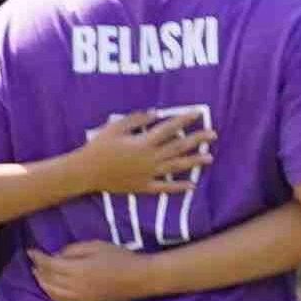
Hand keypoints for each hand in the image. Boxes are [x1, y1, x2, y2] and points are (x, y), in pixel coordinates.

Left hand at [30, 241, 156, 300]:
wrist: (139, 279)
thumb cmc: (120, 257)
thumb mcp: (96, 246)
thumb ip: (74, 250)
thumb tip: (57, 255)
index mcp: (77, 269)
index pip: (49, 264)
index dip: (37, 257)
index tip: (30, 251)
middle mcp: (75, 286)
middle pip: (48, 279)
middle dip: (38, 270)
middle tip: (34, 261)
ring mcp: (80, 297)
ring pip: (53, 293)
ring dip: (43, 283)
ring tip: (38, 274)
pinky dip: (52, 295)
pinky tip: (51, 289)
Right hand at [76, 108, 212, 196]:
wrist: (87, 172)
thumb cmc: (99, 147)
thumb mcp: (116, 128)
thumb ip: (137, 120)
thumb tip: (157, 113)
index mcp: (144, 142)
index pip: (170, 128)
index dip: (185, 120)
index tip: (198, 114)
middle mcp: (150, 158)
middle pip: (178, 147)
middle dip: (197, 140)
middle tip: (213, 134)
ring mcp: (148, 174)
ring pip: (176, 167)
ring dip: (194, 162)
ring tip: (210, 158)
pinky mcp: (143, 187)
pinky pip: (164, 188)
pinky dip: (178, 187)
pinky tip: (192, 186)